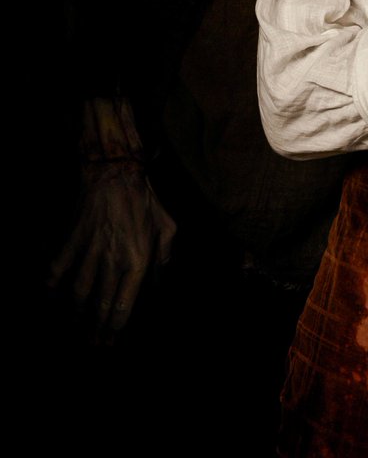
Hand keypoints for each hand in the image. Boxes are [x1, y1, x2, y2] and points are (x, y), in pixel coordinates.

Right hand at [47, 162, 175, 341]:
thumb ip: (165, 256)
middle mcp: (113, 261)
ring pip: (79, 293)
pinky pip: (58, 268)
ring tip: (75, 326)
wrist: (116, 174)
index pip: (123, 306)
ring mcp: (91, 252)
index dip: (115, 328)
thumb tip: (160, 280)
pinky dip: (51, 284)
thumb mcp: (167, 226)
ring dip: (75, 314)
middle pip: (100, 306)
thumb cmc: (145, 200)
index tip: (111, 340)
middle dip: (95, 330)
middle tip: (91, 344)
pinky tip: (49, 295)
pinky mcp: (74, 241)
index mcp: (138, 260)